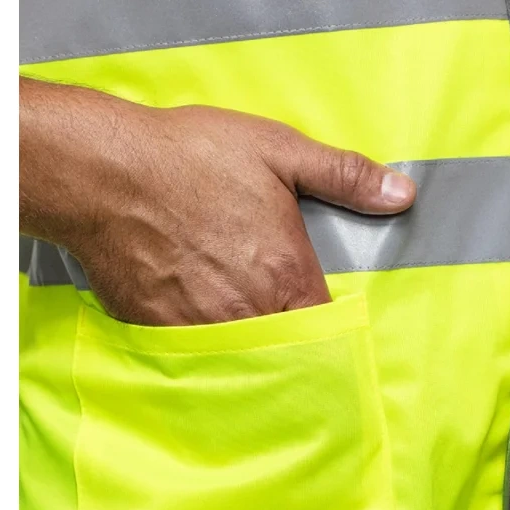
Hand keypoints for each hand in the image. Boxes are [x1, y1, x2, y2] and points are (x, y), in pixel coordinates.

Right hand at [20, 78, 415, 325]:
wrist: (106, 172)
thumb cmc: (192, 158)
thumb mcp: (279, 151)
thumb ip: (345, 176)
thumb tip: (403, 194)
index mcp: (286, 276)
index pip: (326, 330)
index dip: (328, 327)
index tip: (323, 319)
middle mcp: (248, 313)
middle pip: (283, 349)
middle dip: (285, 338)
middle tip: (273, 315)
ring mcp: (200, 328)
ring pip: (237, 357)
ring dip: (243, 345)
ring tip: (234, 318)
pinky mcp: (157, 330)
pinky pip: (189, 353)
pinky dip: (197, 342)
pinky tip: (191, 314)